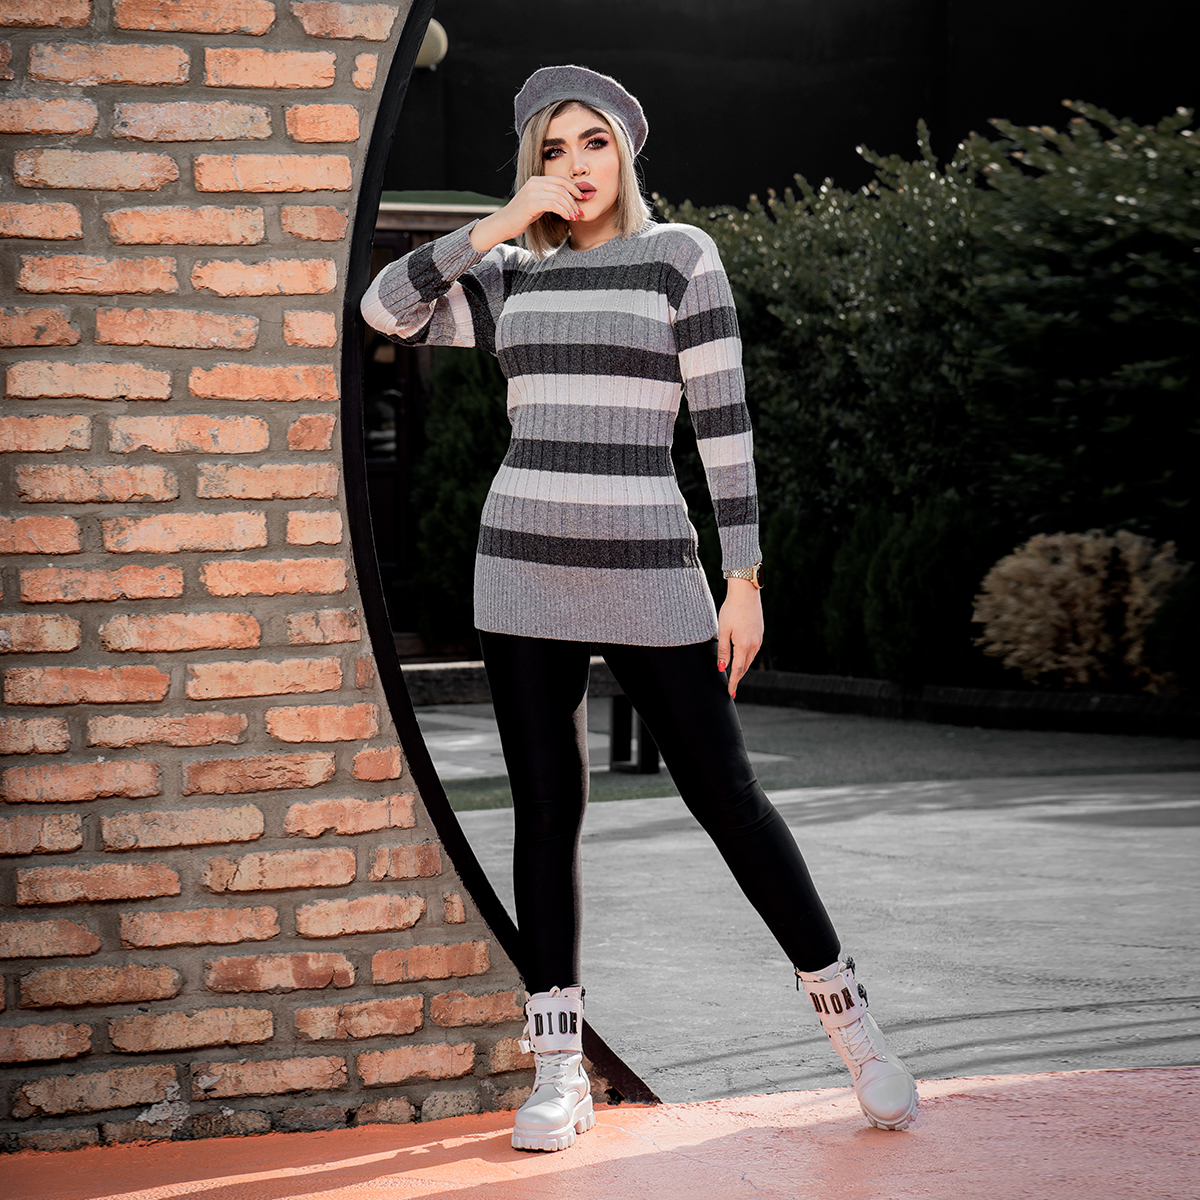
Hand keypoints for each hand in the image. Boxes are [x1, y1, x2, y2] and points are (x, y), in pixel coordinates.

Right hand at [470, 176, 583, 251]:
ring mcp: (532, 192)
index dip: (573, 188)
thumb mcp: (537, 203)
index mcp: (536, 180)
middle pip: (562, 188)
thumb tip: (567, 200)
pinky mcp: (531, 203)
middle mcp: (534, 183)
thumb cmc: (521, 216)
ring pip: (559, 197)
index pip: (560, 180)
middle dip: (574, 200)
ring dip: (570, 208)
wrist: (504, 223)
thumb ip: (549, 198)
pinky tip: (567, 218)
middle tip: (580, 211)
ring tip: (575, 217)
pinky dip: (563, 211)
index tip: (582, 198)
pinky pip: (553, 205)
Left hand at [717, 578, 762, 698]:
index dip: (733, 682)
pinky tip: (742, 658)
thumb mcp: (723, 630)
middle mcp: (754, 644)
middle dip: (737, 678)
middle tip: (732, 688)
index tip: (730, 693)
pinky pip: (753, 650)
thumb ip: (723, 650)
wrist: (746, 593)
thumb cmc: (732, 609)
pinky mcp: (760, 633)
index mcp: (744, 645)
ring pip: (750, 659)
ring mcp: (758, 639)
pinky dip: (747, 658)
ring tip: (735, 676)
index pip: (737, 670)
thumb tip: (722, 668)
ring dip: (742, 668)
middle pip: (745, 667)